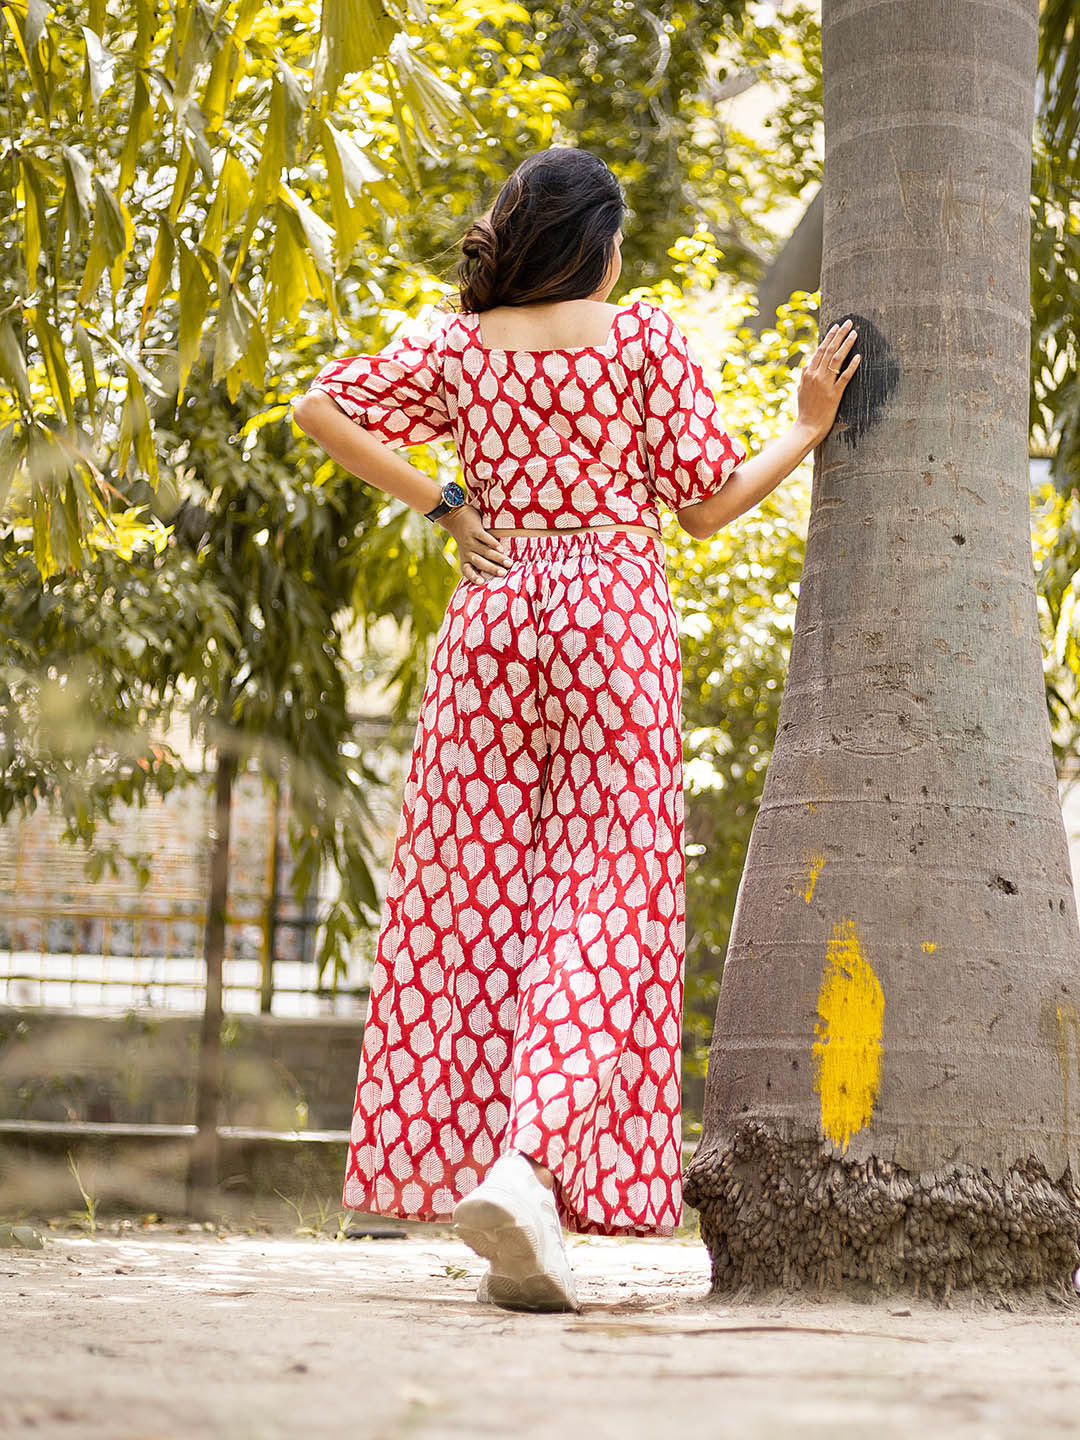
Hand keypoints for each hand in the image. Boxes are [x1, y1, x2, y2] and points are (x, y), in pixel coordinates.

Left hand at [439, 503, 513, 584]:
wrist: (454, 516)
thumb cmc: (465, 537)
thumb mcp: (466, 550)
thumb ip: (478, 559)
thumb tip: (497, 571)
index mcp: (465, 558)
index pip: (467, 571)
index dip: (473, 577)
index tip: (481, 582)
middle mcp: (467, 551)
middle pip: (480, 563)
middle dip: (492, 568)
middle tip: (503, 574)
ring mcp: (470, 541)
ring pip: (485, 552)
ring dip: (498, 558)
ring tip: (509, 563)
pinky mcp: (475, 530)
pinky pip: (484, 538)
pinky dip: (493, 544)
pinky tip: (501, 549)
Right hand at [795, 318, 860, 440]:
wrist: (807, 428)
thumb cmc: (805, 411)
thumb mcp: (800, 391)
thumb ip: (804, 377)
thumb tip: (807, 367)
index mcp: (807, 374)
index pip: (819, 350)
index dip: (829, 337)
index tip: (836, 327)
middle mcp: (816, 376)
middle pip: (829, 350)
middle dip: (839, 334)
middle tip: (848, 322)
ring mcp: (825, 384)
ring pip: (836, 359)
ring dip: (846, 344)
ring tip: (854, 333)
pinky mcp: (834, 394)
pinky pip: (844, 377)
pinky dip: (852, 366)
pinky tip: (859, 357)